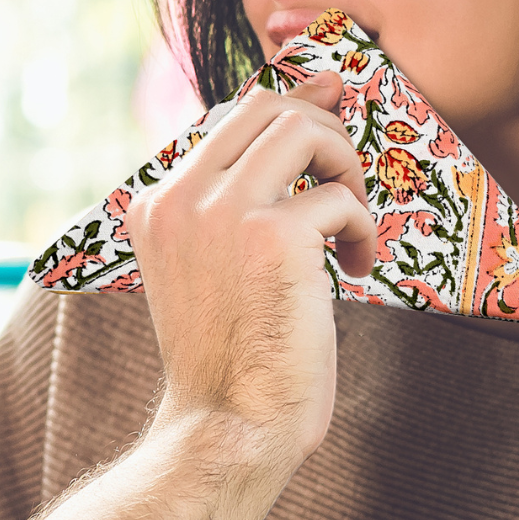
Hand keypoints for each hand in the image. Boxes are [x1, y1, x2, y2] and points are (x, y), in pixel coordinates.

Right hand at [124, 70, 374, 461]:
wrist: (229, 426)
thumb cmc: (235, 354)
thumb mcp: (217, 263)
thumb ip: (241, 195)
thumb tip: (316, 94)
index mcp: (156, 205)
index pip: (229, 117)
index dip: (292, 103)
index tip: (331, 105)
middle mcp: (179, 198)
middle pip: (267, 107)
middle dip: (323, 132)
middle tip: (345, 183)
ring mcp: (221, 213)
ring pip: (303, 129)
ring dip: (345, 166)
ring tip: (351, 221)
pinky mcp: (272, 237)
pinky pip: (339, 199)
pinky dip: (362, 230)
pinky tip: (355, 269)